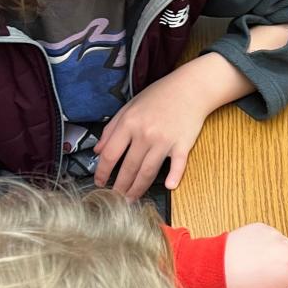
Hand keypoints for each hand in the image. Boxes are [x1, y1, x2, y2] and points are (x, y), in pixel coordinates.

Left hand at [93, 72, 210, 200]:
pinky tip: (169, 186)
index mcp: (129, 123)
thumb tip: (97, 150)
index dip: (102, 172)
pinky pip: (177, 165)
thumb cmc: (159, 96)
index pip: (110, 154)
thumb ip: (111, 128)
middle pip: (128, 168)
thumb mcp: (129, 106)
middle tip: (115, 198)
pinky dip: (174, 177)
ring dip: (138, 189)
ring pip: (148, 171)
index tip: (100, 182)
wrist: (190, 88)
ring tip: (131, 199)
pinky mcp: (182, 145)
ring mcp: (164, 141)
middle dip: (120, 187)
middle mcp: (145, 134)